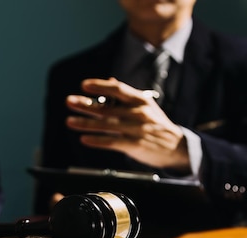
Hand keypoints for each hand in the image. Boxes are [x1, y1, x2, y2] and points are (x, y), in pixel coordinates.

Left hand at [65, 77, 189, 170]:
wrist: (177, 147)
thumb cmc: (157, 124)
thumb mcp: (145, 106)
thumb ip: (126, 95)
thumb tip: (110, 81)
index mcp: (141, 100)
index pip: (118, 89)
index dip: (100, 86)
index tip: (84, 85)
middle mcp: (138, 113)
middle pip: (107, 107)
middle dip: (85, 104)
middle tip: (69, 101)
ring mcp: (136, 129)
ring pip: (106, 125)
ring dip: (86, 123)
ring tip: (70, 121)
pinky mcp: (134, 145)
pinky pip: (111, 142)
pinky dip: (96, 140)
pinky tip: (84, 138)